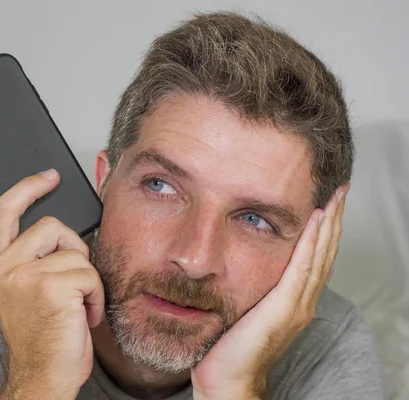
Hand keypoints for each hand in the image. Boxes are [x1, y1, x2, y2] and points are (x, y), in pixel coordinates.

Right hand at [0, 169, 104, 399]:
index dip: (27, 187)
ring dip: (87, 280)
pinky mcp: (48, 288)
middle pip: (53, 225)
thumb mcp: (29, 287)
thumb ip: (35, 255)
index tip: (49, 176)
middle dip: (74, 251)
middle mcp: (2, 266)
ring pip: (76, 252)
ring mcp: (23, 276)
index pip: (4, 210)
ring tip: (76, 305)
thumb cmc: (42, 333)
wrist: (43, 376)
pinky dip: (95, 296)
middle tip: (72, 283)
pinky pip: (89, 273)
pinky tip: (82, 316)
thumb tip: (62, 229)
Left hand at [191, 183, 348, 399]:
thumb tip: (238, 262)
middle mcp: (301, 302)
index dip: (324, 230)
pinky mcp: (284, 309)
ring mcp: (296, 306)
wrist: (227, 380)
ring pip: (319, 257)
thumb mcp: (244, 306)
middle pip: (325, 254)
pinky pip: (302, 269)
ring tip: (335, 197)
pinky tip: (317, 221)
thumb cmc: (230, 346)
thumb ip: (252, 287)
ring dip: (328, 225)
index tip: (328, 202)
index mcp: (293, 301)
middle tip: (341, 189)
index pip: (315, 258)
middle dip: (334, 220)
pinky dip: (312, 243)